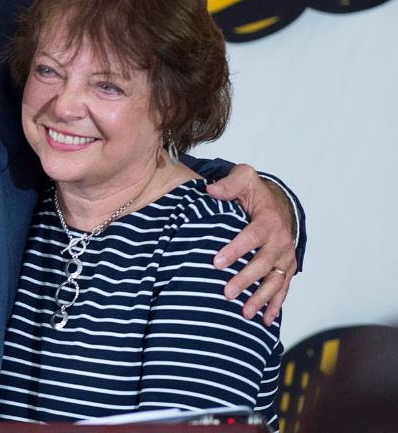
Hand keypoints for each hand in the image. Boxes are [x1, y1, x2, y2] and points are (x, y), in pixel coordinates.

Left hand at [206, 164, 296, 324]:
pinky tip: (264, 320)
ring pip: (274, 281)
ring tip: (244, 312)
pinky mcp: (287, 268)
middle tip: (226, 293)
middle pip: (263, 263)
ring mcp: (285, 257)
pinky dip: (275, 305)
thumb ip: (229, 184)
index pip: (252, 236)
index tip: (217, 262)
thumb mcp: (244, 178)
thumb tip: (211, 190)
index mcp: (269, 220)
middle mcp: (281, 241)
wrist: (277, 203)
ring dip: (260, 298)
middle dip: (245, 279)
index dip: (236, 250)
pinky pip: (283, 289)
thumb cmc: (254, 192)